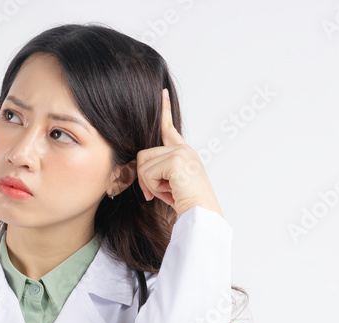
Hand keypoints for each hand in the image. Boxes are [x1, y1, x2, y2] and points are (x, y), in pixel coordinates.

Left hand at [135, 89, 222, 218]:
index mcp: (183, 152)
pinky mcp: (176, 160)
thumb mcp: (169, 184)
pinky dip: (153, 188)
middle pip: (143, 155)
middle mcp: (183, 149)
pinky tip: (170, 192)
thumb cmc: (187, 203)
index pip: (168, 128)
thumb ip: (157, 171)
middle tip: (157, 193)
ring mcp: (181, 153)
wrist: (202, 213)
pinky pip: (148, 173)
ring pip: (143, 164)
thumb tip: (136, 169)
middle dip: (144, 178)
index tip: (162, 93)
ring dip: (149, 184)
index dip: (164, 110)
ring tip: (167, 192)